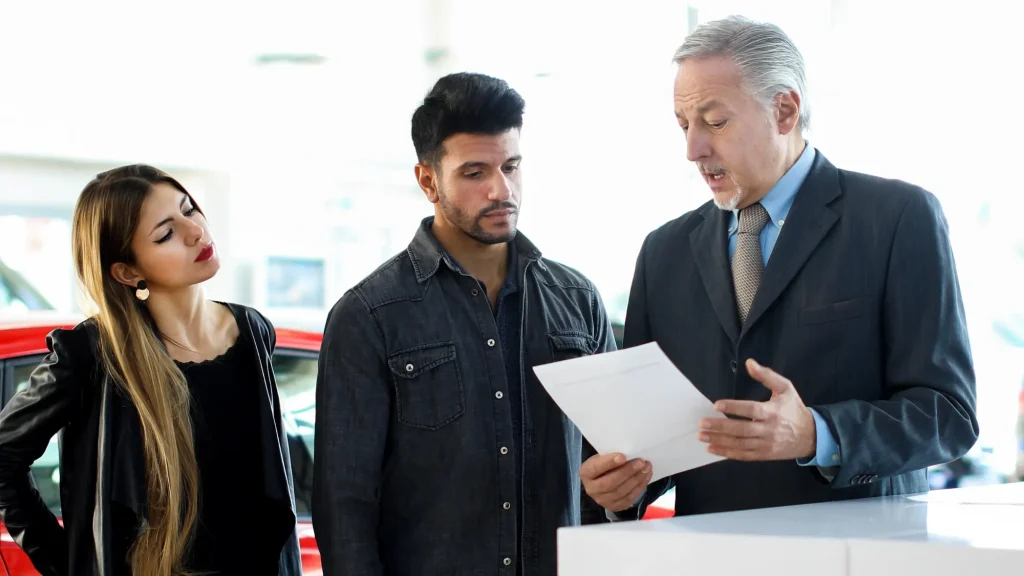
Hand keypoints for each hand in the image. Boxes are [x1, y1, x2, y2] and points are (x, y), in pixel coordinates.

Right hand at [579, 453, 651, 511]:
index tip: (623, 456)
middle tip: (641, 462)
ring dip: (636, 479)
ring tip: (646, 468)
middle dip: (627, 472)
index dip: (609, 463)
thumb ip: (611, 457)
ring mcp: (603, 500)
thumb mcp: (601, 458)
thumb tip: (630, 455)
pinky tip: (646, 477)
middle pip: (610, 482)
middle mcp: (592, 489)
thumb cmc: (603, 465)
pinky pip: (628, 499)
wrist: (601, 481)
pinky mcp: (614, 507)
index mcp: (586, 473)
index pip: (596, 468)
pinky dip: (639, 487)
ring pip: (621, 492)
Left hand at [698, 358, 816, 460]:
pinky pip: (743, 455)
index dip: (733, 407)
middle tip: (702, 423)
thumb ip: (767, 375)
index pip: (751, 410)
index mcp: (772, 412)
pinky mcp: (764, 455)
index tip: (716, 405)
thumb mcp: (785, 388)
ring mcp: (766, 444)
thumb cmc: (794, 409)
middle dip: (720, 427)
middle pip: (741, 429)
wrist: (811, 436)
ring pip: (740, 444)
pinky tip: (712, 449)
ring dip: (719, 440)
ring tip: (701, 436)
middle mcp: (768, 430)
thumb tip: (749, 363)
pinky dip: (727, 453)